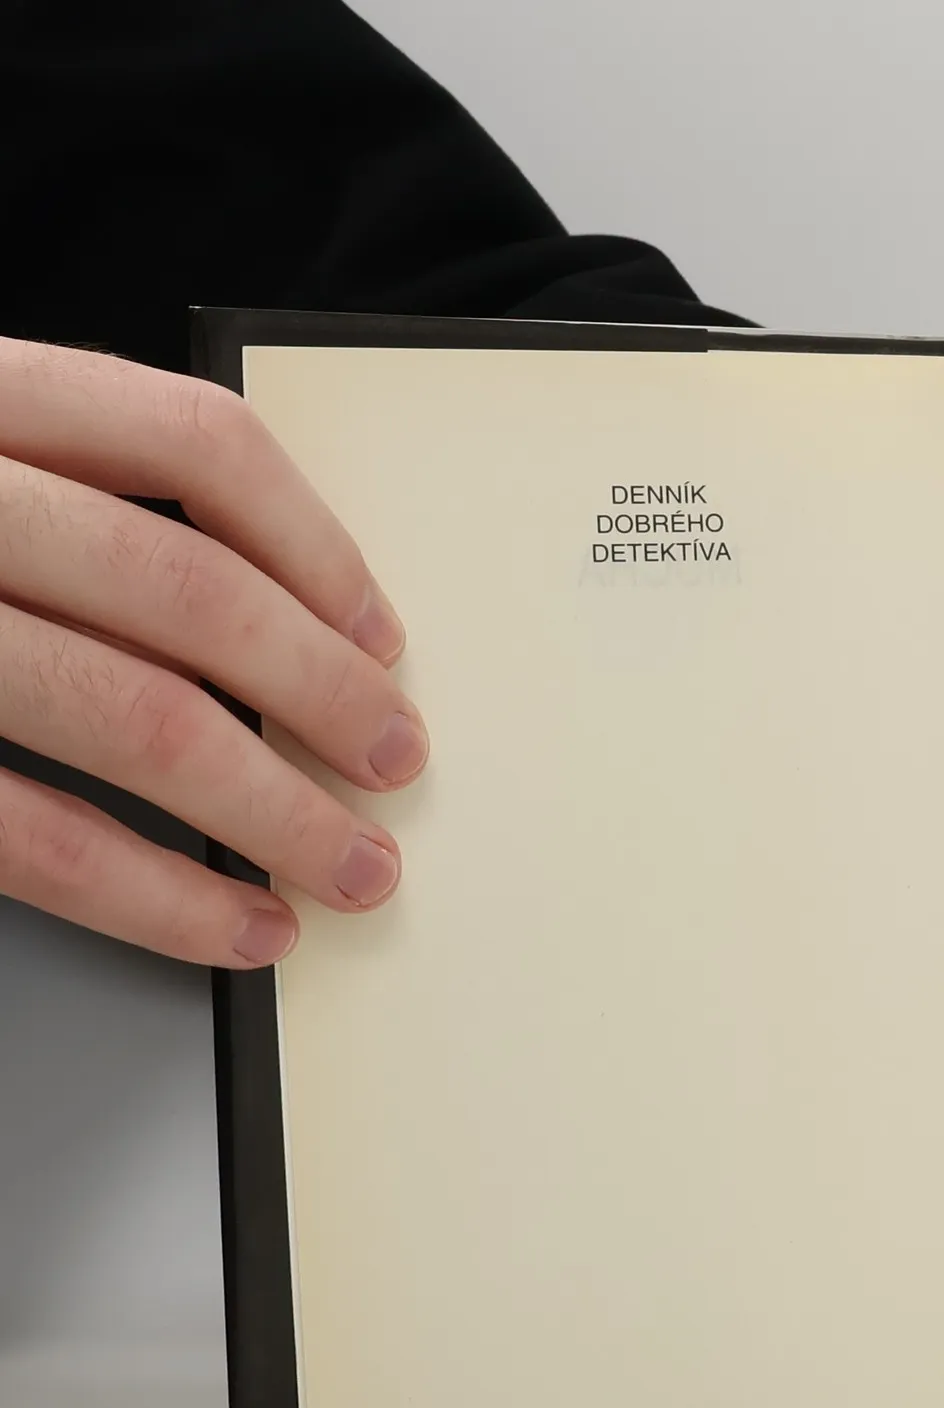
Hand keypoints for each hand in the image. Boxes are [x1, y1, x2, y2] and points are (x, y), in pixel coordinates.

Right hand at [0, 337, 426, 964]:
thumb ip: (69, 506)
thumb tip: (279, 621)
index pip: (191, 440)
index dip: (317, 544)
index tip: (385, 633)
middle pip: (185, 589)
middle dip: (321, 692)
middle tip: (398, 760)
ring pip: (130, 713)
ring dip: (274, 808)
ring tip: (356, 868)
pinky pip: (40, 836)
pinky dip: (161, 896)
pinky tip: (239, 928)